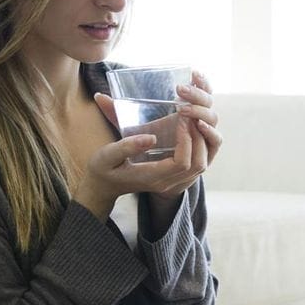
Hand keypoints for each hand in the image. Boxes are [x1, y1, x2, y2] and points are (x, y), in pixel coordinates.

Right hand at [80, 72, 221, 217]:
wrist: (102, 187)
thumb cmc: (103, 169)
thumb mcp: (106, 156)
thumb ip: (126, 147)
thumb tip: (151, 137)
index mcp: (151, 177)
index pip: (182, 162)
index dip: (186, 140)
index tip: (181, 119)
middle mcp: (165, 183)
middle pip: (197, 165)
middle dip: (199, 139)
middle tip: (191, 117)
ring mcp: (171, 183)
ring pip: (200, 166)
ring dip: (201, 143)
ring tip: (193, 121)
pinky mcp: (173, 178)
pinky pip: (195, 166)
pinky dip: (198, 148)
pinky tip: (191, 131)